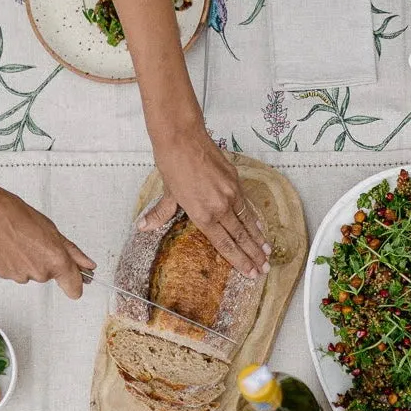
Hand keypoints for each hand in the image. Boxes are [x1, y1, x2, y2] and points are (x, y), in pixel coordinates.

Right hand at [0, 179, 94, 297]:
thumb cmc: (15, 215)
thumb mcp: (52, 231)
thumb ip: (72, 252)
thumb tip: (87, 263)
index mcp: (56, 261)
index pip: (74, 289)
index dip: (77, 285)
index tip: (79, 282)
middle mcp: (39, 272)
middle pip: (52, 276)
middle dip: (49, 262)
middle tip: (38, 244)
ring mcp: (21, 275)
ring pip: (33, 273)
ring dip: (31, 262)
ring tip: (22, 243)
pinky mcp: (4, 275)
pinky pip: (18, 272)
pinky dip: (16, 262)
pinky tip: (12, 247)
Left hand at [140, 127, 269, 276]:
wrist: (182, 137)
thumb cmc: (172, 164)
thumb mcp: (167, 192)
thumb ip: (161, 213)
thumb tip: (143, 226)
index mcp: (202, 214)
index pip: (225, 244)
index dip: (239, 260)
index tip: (250, 272)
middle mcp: (220, 207)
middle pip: (241, 237)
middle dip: (253, 255)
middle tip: (264, 269)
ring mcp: (231, 193)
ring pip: (248, 222)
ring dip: (258, 239)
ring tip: (266, 253)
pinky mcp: (236, 181)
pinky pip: (247, 205)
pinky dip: (254, 219)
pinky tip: (259, 227)